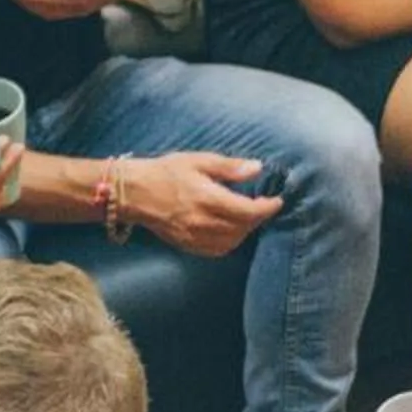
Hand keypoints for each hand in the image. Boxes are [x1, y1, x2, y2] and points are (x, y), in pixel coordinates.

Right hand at [128, 152, 282, 257]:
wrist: (134, 193)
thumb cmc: (166, 172)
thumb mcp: (198, 161)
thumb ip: (229, 167)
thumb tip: (257, 168)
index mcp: (207, 198)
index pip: (248, 211)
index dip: (267, 208)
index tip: (277, 201)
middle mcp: (203, 221)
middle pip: (243, 228)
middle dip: (257, 218)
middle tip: (262, 206)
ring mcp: (194, 237)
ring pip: (232, 241)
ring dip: (245, 231)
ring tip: (247, 217)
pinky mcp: (187, 245)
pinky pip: (217, 250)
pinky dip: (230, 242)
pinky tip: (230, 231)